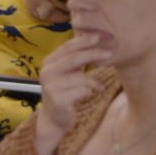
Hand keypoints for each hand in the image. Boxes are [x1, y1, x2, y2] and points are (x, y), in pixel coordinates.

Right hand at [34, 33, 112, 154]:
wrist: (54, 118)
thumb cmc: (64, 91)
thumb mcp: (66, 73)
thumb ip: (74, 59)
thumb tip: (94, 41)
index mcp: (49, 62)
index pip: (67, 47)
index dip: (83, 41)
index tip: (99, 36)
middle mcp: (47, 72)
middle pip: (73, 58)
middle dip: (93, 53)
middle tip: (108, 52)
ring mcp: (51, 86)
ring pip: (80, 76)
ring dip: (93, 80)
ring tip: (99, 85)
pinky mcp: (58, 100)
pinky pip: (82, 90)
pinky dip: (91, 90)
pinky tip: (94, 93)